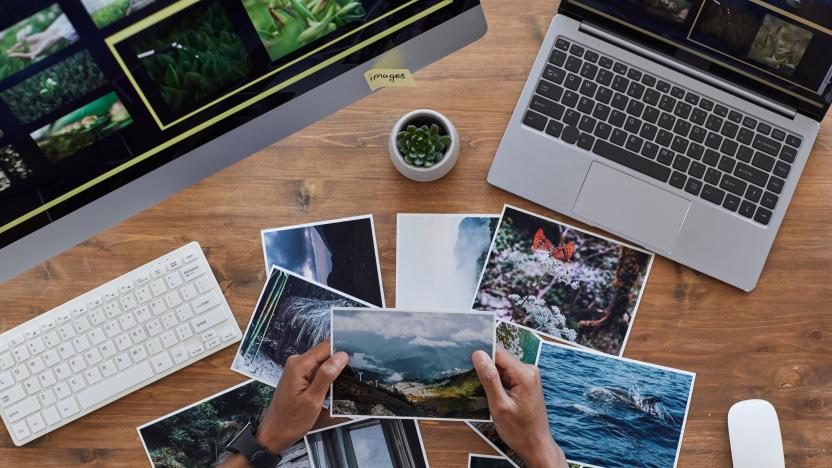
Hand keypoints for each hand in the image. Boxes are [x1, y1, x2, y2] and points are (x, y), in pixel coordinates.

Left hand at [221, 341, 347, 466]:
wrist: (275, 434)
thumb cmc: (291, 421)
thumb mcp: (313, 400)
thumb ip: (326, 376)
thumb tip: (342, 355)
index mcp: (299, 364)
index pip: (326, 346)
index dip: (342, 351)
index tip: (357, 358)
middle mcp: (297, 362)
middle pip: (324, 353)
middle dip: (339, 362)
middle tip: (354, 374)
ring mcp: (297, 369)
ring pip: (322, 363)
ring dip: (334, 371)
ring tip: (345, 384)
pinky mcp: (299, 377)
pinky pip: (317, 371)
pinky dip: (326, 378)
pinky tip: (333, 389)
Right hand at [472, 347, 567, 467]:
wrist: (536, 446)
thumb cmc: (519, 431)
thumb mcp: (499, 406)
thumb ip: (489, 379)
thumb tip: (478, 355)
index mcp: (525, 374)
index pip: (498, 352)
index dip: (481, 355)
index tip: (466, 363)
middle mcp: (529, 370)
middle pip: (500, 359)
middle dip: (486, 368)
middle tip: (475, 384)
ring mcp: (529, 376)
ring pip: (502, 367)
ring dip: (491, 377)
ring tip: (486, 393)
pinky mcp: (526, 382)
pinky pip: (508, 375)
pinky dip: (498, 382)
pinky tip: (494, 395)